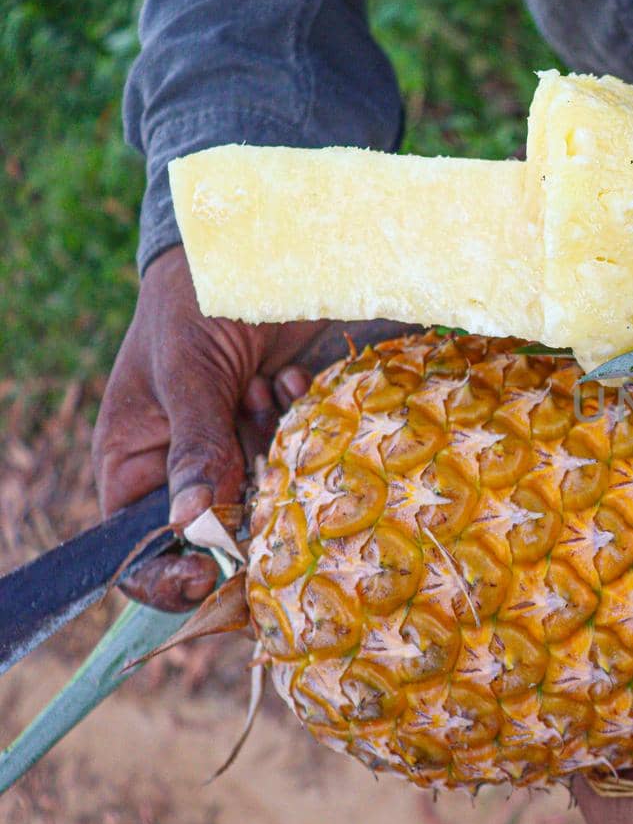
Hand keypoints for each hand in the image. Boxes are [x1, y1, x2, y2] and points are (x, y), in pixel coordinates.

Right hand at [93, 245, 398, 608]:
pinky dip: (302, 421)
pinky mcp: (288, 425)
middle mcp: (189, 464)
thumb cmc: (195, 298)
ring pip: (270, 494)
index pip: (138, 546)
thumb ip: (195, 445)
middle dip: (248, 509)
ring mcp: (243, 445)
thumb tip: (188, 524)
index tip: (208, 578)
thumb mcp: (187, 371)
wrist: (259, 245)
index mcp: (137, 461)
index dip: (166, 575)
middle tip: (269, 476)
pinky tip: (291, 376)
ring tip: (264, 388)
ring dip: (277, 452)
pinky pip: (304, 455)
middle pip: (219, 531)